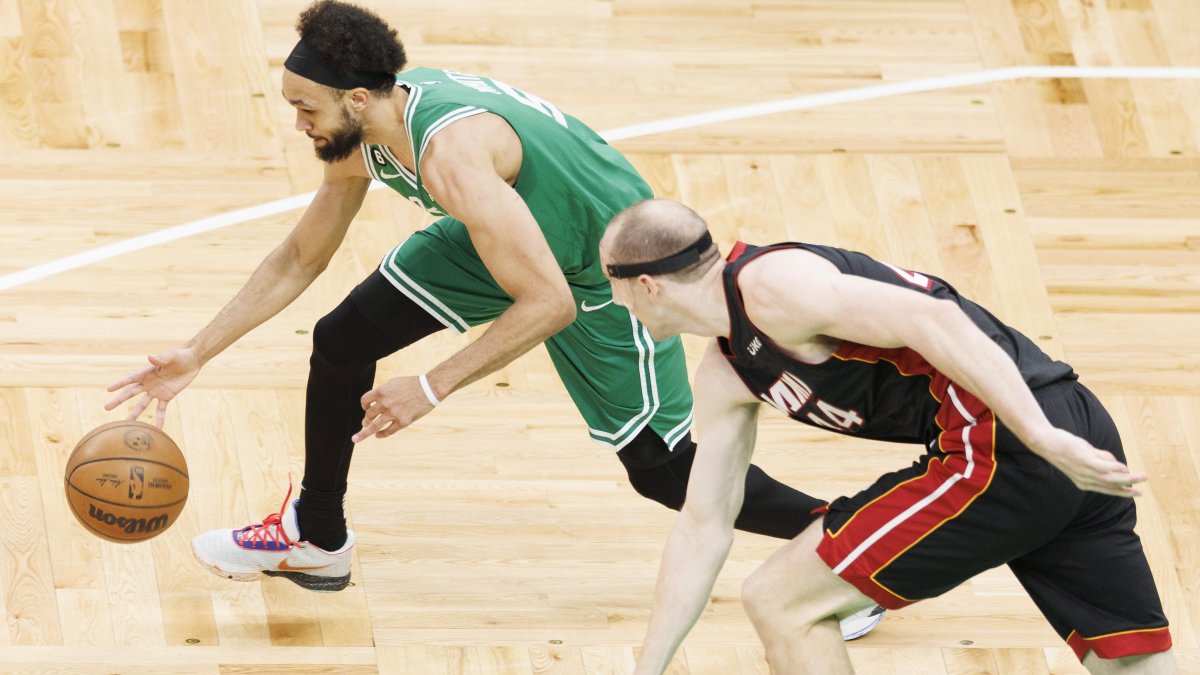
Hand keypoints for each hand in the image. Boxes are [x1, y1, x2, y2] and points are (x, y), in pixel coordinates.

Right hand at [104, 347, 200, 427]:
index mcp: (146, 372)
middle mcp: (148, 383)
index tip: (108, 389)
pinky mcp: (167, 396)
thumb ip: (161, 358)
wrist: (192, 362)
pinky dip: (159, 419)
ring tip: (126, 423)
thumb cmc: (180, 356)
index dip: (119, 384)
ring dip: (134, 413)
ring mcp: (156, 391)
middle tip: (106, 408)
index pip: (130, 379)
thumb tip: (150, 357)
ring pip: (142, 404)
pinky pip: (161, 410)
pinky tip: (157, 429)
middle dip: (118, 400)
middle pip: (130, 393)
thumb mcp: (171, 356)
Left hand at [352, 375, 435, 442]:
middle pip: (368, 415)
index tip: (365, 408)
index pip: (365, 401)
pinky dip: (381, 434)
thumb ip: (383, 391)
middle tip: (365, 423)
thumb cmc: (412, 384)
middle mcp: (385, 403)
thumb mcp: (393, 383)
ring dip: (365, 432)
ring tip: (360, 436)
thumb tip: (375, 400)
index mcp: (381, 391)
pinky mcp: (402, 422)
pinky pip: (388, 431)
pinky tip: (378, 435)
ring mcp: (393, 414)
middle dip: (365, 420)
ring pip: (374, 426)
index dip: (364, 405)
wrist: (429, 388)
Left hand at [1031, 427, 1146, 496]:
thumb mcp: (1084, 455)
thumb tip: (1117, 463)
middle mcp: (1084, 480)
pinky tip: (1124, 467)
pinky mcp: (1084, 461)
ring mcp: (1085, 471)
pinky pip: (1105, 467)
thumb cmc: (1064, 447)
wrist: (1045, 442)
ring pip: (1111, 478)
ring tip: (1143, 477)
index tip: (1136, 494)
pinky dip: (1116, 467)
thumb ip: (1101, 459)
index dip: (1121, 492)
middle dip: (1128, 490)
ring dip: (1129, 479)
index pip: (1106, 490)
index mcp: (1083, 482)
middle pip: (1111, 487)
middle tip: (1142, 492)